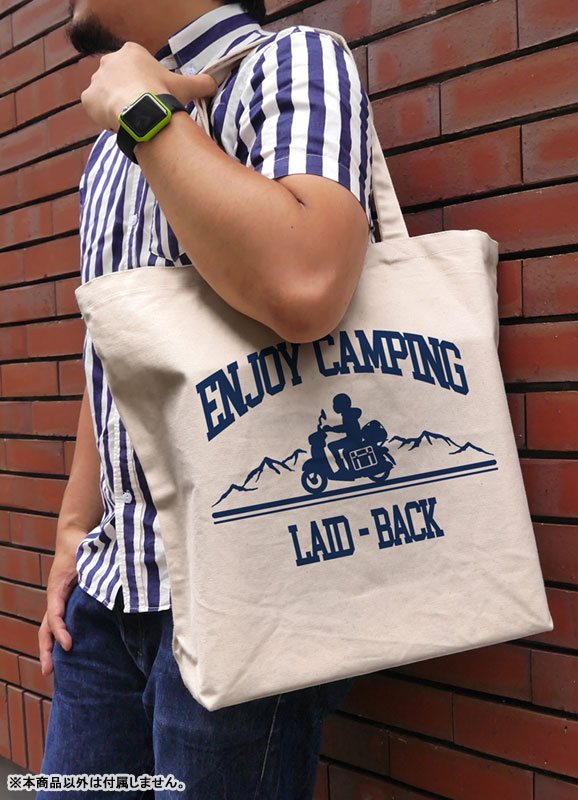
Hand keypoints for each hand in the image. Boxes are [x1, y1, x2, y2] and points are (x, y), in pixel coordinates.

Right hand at [38, 539, 83, 676]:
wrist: (73, 536)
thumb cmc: (82, 546)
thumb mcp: (88, 558)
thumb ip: (96, 572)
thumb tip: (115, 584)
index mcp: (57, 588)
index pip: (55, 615)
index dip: (60, 631)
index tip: (68, 645)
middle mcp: (55, 597)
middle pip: (46, 627)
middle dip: (46, 649)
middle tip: (49, 671)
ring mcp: (58, 600)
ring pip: (49, 627)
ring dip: (49, 647)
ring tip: (51, 670)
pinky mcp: (65, 600)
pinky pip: (60, 621)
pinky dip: (60, 636)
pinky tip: (68, 651)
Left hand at [80, 41, 217, 131]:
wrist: (142, 113)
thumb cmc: (163, 96)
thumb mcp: (187, 87)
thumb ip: (201, 84)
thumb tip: (214, 85)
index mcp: (131, 52)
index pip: (134, 69)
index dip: (143, 86)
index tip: (151, 99)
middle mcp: (109, 60)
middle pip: (117, 80)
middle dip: (126, 94)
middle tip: (141, 112)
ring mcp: (96, 79)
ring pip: (104, 95)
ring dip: (114, 106)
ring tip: (130, 121)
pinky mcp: (87, 98)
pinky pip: (93, 108)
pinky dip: (102, 117)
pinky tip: (118, 125)